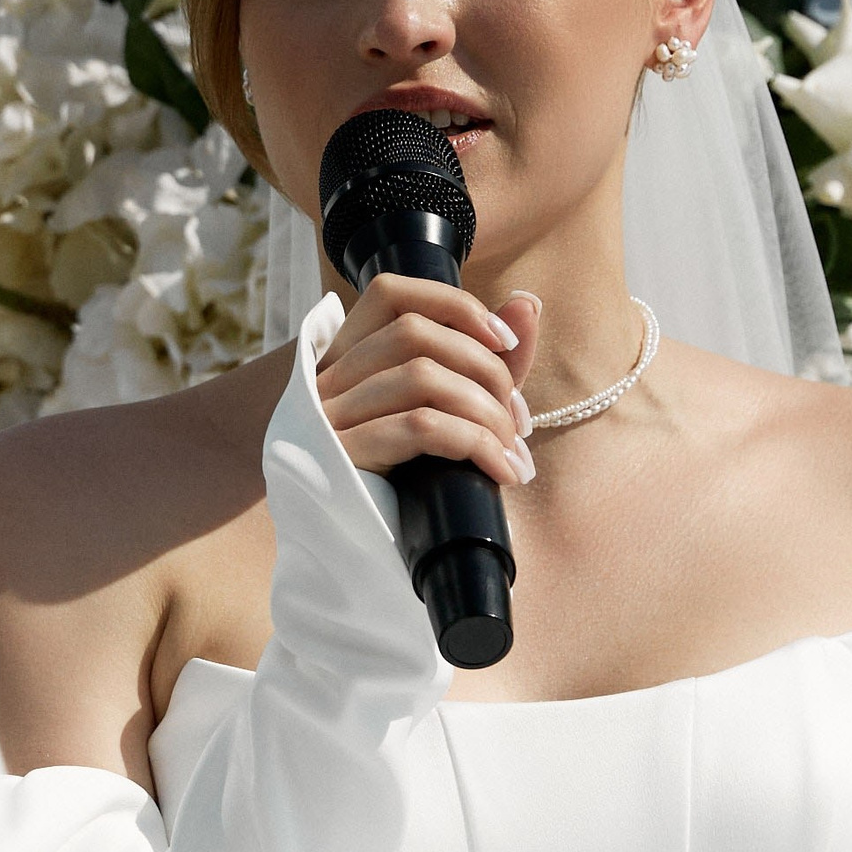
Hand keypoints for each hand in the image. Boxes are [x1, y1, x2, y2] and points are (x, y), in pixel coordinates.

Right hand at [315, 276, 540, 485]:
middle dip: (487, 370)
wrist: (360, 558)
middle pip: (416, 333)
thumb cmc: (409, 479)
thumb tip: (525, 305)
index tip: (506, 342)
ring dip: (487, 412)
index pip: (390, 294)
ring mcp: (328, 417)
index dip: (454, 304)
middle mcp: (327, 379)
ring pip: (421, 377)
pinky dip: (477, 444)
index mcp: (346, 358)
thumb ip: (485, 358)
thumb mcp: (450, 413)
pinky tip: (501, 471)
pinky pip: (420, 428)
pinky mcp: (342, 458)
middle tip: (519, 422)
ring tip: (513, 453)